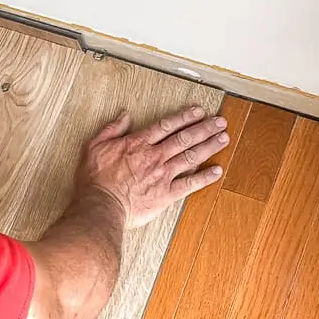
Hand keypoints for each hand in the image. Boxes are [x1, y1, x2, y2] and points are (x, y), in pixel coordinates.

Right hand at [78, 106, 228, 228]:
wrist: (100, 206)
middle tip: (220, 122)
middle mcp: (154, 156)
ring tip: (224, 138)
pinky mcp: (165, 194)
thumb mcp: (95, 146)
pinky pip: (189, 184)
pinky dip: (204, 177)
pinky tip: (217, 171)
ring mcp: (162, 175)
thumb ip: (111, 129)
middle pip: (184, 138)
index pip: (166, 126)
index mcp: (138, 143)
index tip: (199, 111)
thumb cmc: (95, 179)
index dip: (185, 117)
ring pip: (190, 156)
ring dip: (209, 146)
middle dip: (204, 128)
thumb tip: (124, 116)